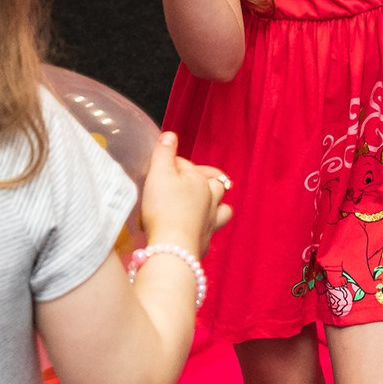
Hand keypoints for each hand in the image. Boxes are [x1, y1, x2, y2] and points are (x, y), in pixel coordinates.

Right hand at [138, 131, 232, 253]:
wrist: (172, 248)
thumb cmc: (164, 208)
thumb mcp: (159, 174)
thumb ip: (164, 152)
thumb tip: (170, 134)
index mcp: (201, 181)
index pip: (188, 165)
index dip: (172, 163)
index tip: (159, 167)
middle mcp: (211, 201)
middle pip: (216, 184)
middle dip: (207, 180)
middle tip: (193, 180)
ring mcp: (211, 223)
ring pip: (223, 209)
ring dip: (217, 205)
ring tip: (207, 205)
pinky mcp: (204, 244)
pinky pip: (211, 232)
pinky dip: (206, 228)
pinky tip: (197, 230)